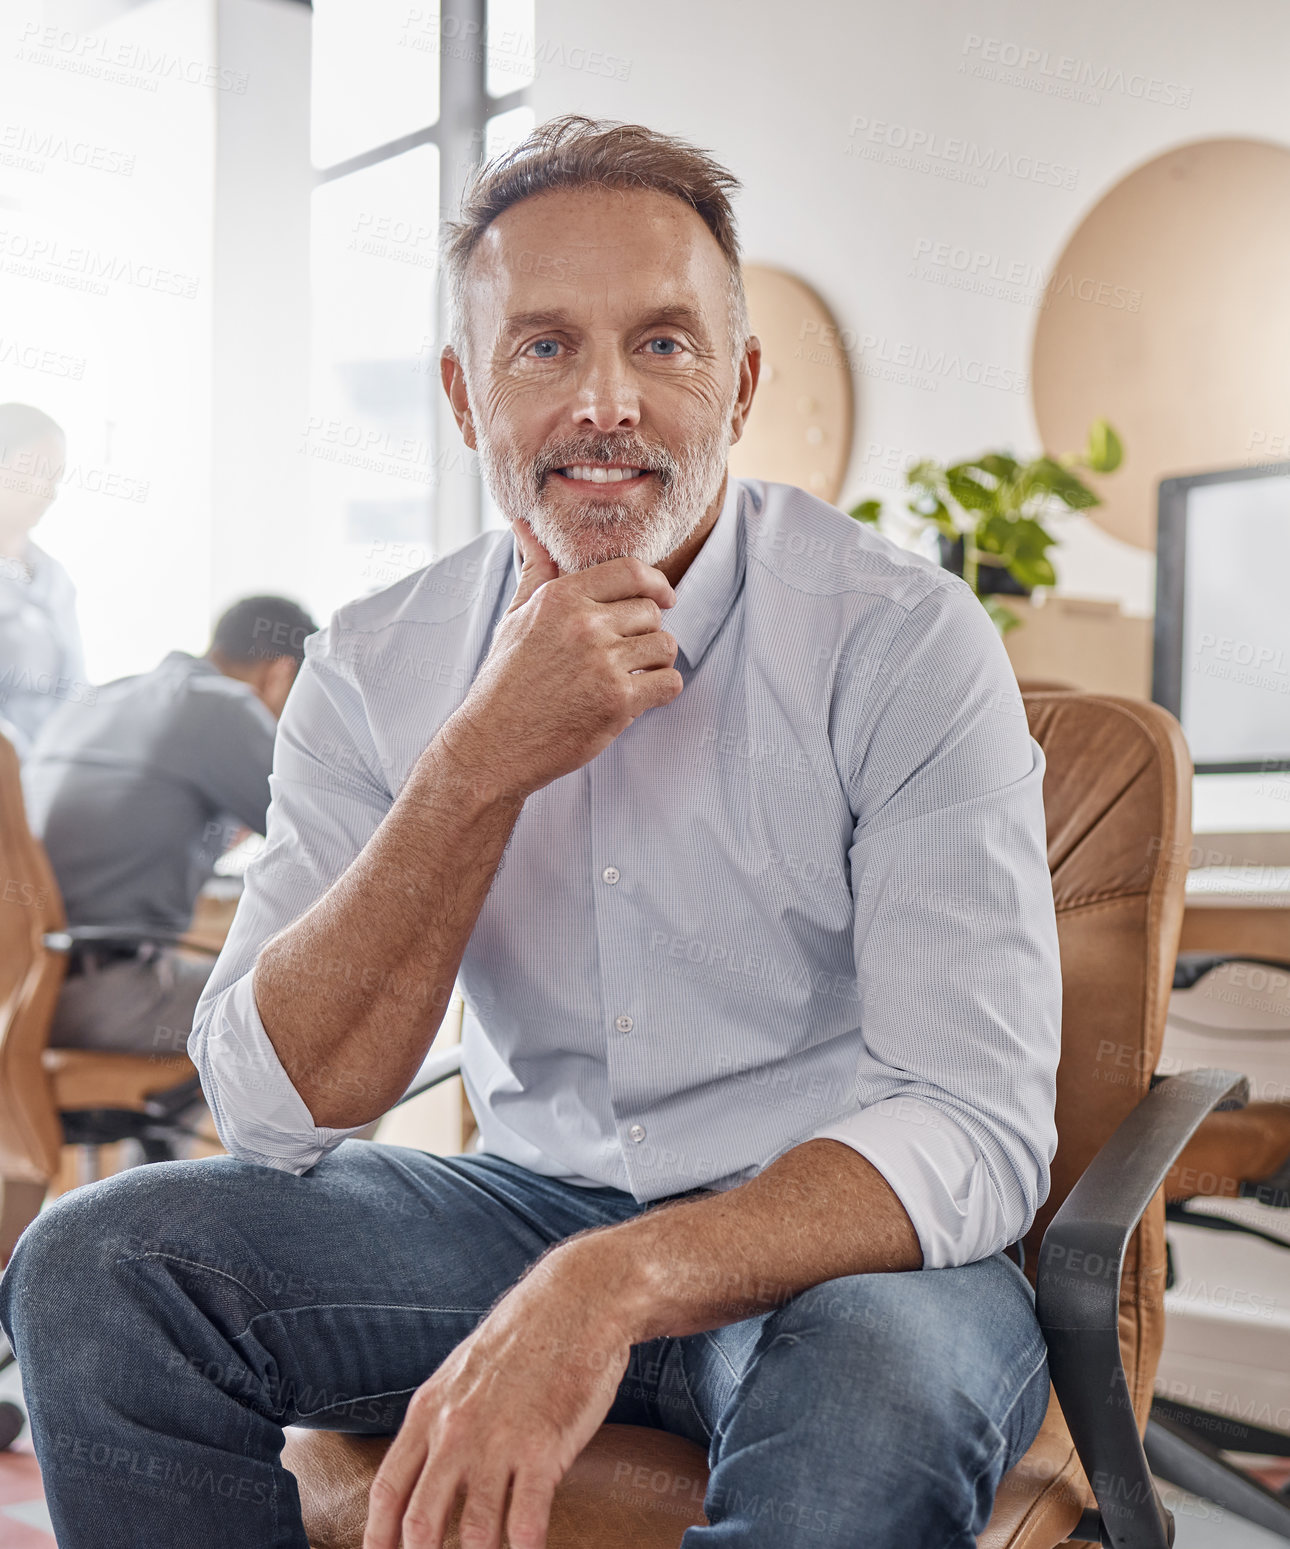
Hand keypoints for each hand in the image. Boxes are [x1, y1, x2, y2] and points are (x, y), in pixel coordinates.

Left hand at [362, 1251, 631, 1548]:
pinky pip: (526, 1521)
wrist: (577, 1298)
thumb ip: (442, 1418)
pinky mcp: (542, 1446)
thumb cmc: (525, 1335)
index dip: (378, 1540)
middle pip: (420, 1523)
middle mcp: (455, 1431)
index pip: (387, 1491)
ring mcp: (498, 1440)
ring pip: (474, 1533)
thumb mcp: (463, 1370)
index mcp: (429, 1410)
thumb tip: (429, 1466)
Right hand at [438, 520, 682, 798]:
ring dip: (656, 662)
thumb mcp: (515, 619)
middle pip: (652, 612)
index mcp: (560, 598)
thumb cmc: (504, 683)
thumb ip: (534, 572)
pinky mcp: (618, 701)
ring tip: (633, 676)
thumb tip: (525, 527)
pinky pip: (669, 683)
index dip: (656, 583)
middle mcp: (584, 624)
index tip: (664, 598)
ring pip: (665, 646)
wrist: (493, 744)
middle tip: (629, 653)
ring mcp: (603, 663)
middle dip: (647, 632)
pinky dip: (662, 690)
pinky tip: (640, 697)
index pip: (631, 571)